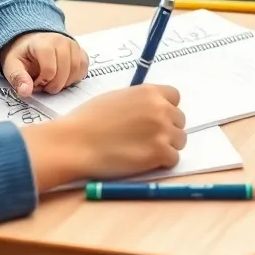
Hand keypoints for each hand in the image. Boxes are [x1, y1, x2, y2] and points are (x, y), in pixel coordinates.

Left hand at [0, 31, 89, 95]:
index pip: (49, 69)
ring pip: (76, 70)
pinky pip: (83, 67)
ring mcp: (73, 45)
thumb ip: (17, 78)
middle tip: (45, 86)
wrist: (32, 43)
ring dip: (65, 83)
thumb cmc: (23, 55)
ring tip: (53, 82)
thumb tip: (26, 92)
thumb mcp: (12, 65)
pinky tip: (64, 78)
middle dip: (54, 85)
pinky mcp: (80, 50)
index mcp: (42, 43)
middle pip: (65, 71)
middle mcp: (61, 41)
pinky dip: (75, 78)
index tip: (35, 83)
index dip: (43, 82)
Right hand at [31, 85, 185, 184]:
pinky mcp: (159, 153)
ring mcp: (162, 131)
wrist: (75, 143)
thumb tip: (150, 110)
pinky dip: (161, 162)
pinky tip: (143, 161)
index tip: (155, 119)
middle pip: (179, 120)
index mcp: (149, 92)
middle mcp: (160, 108)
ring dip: (166, 146)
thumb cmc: (88, 120)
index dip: (166, 109)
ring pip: (179, 140)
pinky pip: (173, 158)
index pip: (175, 97)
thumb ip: (139, 102)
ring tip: (143, 151)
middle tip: (146, 139)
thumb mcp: (116, 98)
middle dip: (167, 129)